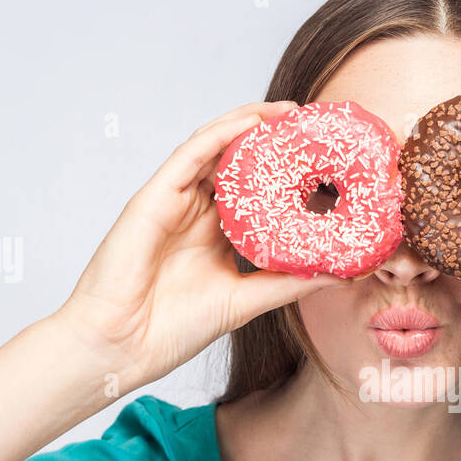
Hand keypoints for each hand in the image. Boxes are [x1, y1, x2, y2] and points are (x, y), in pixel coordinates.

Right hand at [54, 101, 349, 391]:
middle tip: (314, 126)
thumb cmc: (172, 329)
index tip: (326, 164)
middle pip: (237, 162)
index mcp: (214, 235)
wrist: (121, 346)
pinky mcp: (154, 196)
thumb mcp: (245, 301)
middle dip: (274, 140)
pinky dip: (222, 134)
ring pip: (216, 148)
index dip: (286, 174)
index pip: (254, 192)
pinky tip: (252, 122)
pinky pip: (192, 153)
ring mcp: (174, 201)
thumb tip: (340, 274)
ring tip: (289, 113)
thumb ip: (288, 284)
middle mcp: (195, 212)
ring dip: (251, 124)